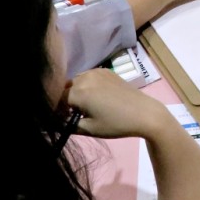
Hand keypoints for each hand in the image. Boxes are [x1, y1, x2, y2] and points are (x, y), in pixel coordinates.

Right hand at [60, 69, 174, 139]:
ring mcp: (96, 71)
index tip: (62, 120)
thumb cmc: (116, 124)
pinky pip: (88, 76)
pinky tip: (96, 97)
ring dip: (75, 91)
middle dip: (65, 100)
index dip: (57, 111)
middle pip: (65, 88)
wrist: (144, 113)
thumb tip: (55, 123)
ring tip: (85, 106)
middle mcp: (85, 77)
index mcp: (79, 92)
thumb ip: (67, 125)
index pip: (56, 100)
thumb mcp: (89, 129)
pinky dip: (86, 85)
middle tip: (73, 114)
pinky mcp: (106, 70)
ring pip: (76, 81)